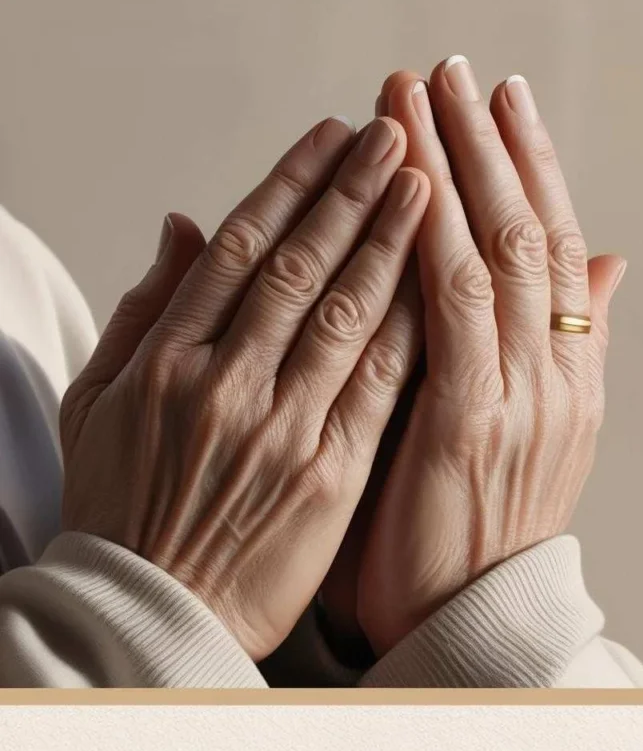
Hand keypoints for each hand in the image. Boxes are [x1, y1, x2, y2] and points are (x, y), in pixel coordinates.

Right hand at [60, 115, 429, 658]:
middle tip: (396, 136)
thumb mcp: (99, 406)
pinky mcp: (328, 478)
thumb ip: (142, 314)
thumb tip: (180, 230)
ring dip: (390, 242)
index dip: (292, 185)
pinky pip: (378, 389)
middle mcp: (224, 387)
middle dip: (352, 192)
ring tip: (427, 184)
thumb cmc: (123, 513)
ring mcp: (280, 432)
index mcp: (164, 363)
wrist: (155, 614)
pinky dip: (408, 329)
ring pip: (346, 317)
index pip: (239, 250)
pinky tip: (437, 282)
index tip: (331, 139)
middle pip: (300, 268)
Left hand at [355, 60, 626, 654]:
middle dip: (491, 145)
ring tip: (424, 95)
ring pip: (500, 257)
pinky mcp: (471, 430)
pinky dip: (435, 240)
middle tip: (453, 69)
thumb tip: (595, 272)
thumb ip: (543, 356)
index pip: (556, 251)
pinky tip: (408, 183)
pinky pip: (453, 314)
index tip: (496, 103)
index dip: (529, 169)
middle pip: (532, 235)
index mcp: (568, 382)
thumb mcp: (520, 442)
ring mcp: (523, 402)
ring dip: (460, 167)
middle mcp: (558, 380)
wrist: (464, 629)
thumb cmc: (468, 536)